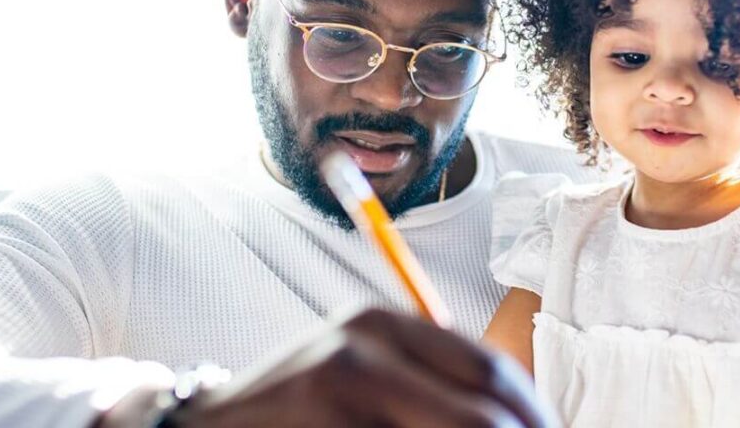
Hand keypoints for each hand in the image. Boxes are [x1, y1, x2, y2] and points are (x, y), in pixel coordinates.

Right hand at [99, 308, 555, 426]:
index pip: (490, 371)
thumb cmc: (306, 405)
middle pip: (482, 417)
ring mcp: (338, 389)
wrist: (205, 427)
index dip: (534, 414)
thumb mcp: (368, 371)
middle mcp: (363, 348)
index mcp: (386, 322)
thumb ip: (433, 383)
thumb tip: (523, 416)